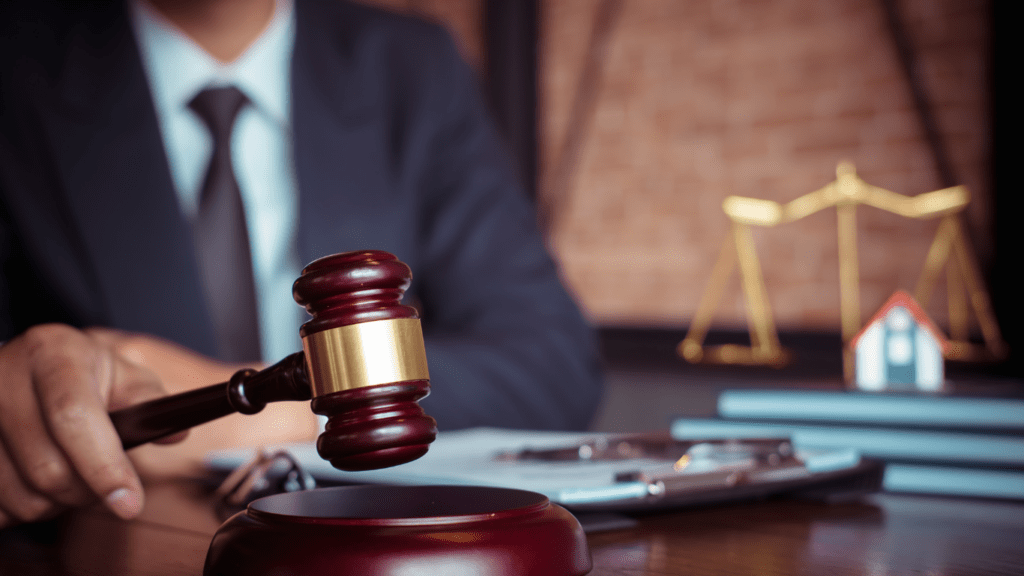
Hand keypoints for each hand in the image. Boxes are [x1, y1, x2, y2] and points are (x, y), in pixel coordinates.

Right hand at [0, 324, 181, 527]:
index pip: (74, 418)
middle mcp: (4, 380)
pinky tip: (35, 482)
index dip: (104, 467)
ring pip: (20, 496)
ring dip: (55, 503)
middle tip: (105, 486)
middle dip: (87, 493)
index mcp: (53, 354)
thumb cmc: (80, 372)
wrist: (22, 365)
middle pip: (48, 468)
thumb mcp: (119, 372)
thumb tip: (176, 433)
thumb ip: (149, 400)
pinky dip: (22, 508)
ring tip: (70, 476)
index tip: (129, 503)